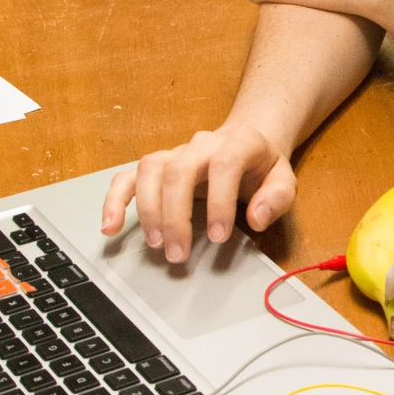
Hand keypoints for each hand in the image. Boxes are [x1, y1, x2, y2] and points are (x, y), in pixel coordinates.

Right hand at [99, 122, 296, 261]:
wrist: (246, 143)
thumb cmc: (262, 167)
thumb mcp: (284, 179)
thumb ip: (276, 198)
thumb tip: (257, 218)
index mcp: (238, 142)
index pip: (224, 165)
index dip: (219, 201)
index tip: (219, 236)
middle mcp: (201, 144)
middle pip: (179, 170)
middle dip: (176, 215)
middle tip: (178, 252)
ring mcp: (175, 153)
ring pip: (150, 170)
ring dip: (148, 209)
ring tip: (155, 244)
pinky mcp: (157, 167)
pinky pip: (128, 176)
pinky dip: (114, 200)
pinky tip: (110, 227)